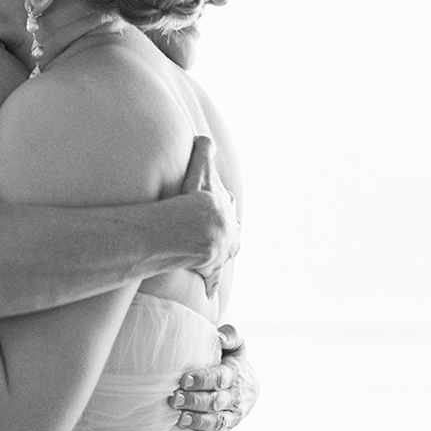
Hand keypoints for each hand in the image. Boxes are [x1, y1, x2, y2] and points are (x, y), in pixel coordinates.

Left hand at [168, 324, 258, 430]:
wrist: (248, 385)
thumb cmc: (232, 361)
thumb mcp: (236, 346)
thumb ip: (231, 335)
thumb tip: (219, 335)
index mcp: (235, 374)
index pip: (220, 378)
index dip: (203, 380)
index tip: (184, 379)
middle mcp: (235, 396)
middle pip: (216, 401)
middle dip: (195, 401)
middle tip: (175, 399)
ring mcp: (232, 415)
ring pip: (217, 421)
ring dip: (199, 422)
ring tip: (181, 420)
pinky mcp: (227, 428)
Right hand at [181, 135, 239, 296]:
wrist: (200, 228)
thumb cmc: (199, 198)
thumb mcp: (202, 168)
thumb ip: (204, 151)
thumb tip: (204, 137)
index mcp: (227, 211)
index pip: (227, 206)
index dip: (221, 205)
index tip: (217, 206)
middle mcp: (230, 234)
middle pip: (231, 234)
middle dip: (226, 234)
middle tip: (218, 235)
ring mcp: (222, 254)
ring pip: (225, 256)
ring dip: (220, 258)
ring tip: (213, 260)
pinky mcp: (212, 272)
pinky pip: (212, 281)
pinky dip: (210, 286)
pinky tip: (209, 293)